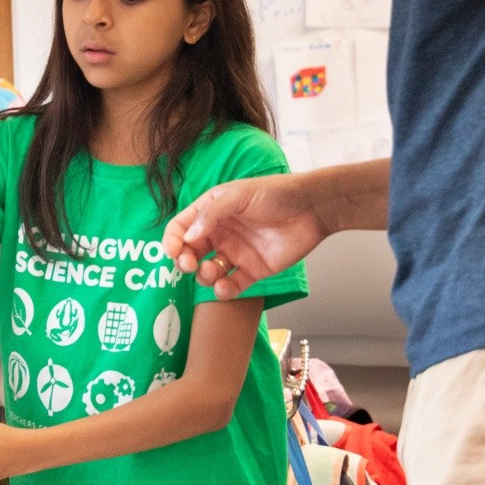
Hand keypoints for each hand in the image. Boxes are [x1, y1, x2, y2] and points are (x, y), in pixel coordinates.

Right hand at [163, 173, 332, 299]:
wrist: (312, 209)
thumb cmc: (276, 193)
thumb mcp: (239, 195)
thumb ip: (212, 214)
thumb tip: (188, 237)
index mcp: (213, 210)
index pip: (182, 226)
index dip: (172, 239)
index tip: (172, 251)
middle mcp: (222, 232)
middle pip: (190, 252)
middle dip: (184, 260)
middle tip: (189, 264)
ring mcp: (237, 252)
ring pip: (208, 271)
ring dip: (204, 275)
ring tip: (213, 271)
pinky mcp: (253, 270)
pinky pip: (231, 286)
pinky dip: (223, 291)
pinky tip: (225, 287)